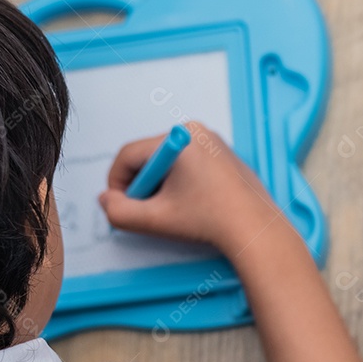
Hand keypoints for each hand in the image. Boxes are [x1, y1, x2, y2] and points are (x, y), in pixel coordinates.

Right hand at [97, 121, 281, 254]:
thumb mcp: (155, 219)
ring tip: (170, 211)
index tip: (120, 206)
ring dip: (160, 185)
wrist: (256, 230)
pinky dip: (180, 183)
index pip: (129, 155)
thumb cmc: (210, 220)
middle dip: (141, 184)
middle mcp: (196, 131)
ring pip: (169, 161)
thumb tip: (106, 200)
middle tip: (146, 212)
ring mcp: (213, 142)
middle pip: (148, 156)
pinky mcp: (224, 155)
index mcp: (178, 139)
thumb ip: (120, 212)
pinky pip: (190, 163)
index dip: (116, 183)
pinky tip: (191, 206)